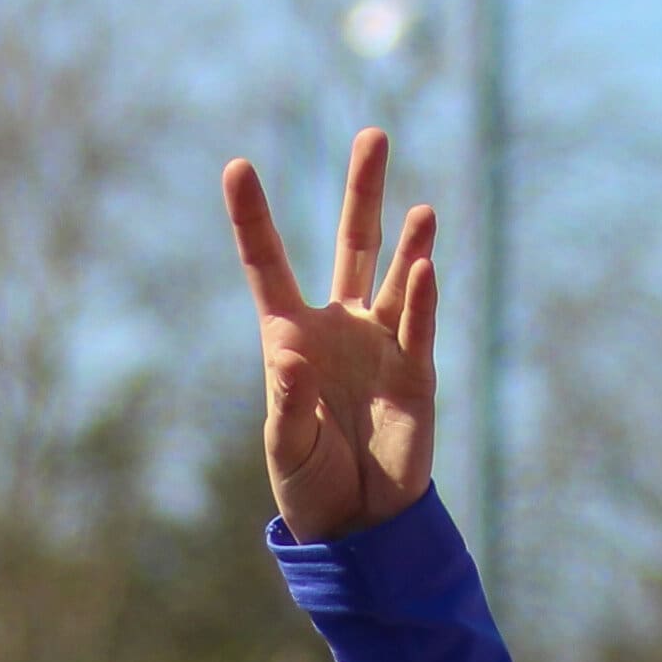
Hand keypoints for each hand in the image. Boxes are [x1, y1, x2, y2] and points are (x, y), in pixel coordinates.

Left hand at [224, 127, 437, 543]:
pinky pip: (418, 327)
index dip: (253, 217)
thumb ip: (287, 402)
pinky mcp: (416, 373)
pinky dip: (421, 299)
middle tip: (372, 135)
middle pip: (354, 243)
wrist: (358, 526)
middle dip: (363, 190)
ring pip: (394, 276)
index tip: (237, 166)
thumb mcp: (287, 447)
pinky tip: (424, 265)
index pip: (269, 263)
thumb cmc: (309, 484)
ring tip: (421, 210)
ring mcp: (381, 344)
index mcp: (291, 337)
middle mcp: (339, 326)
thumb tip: (290, 356)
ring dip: (408, 241)